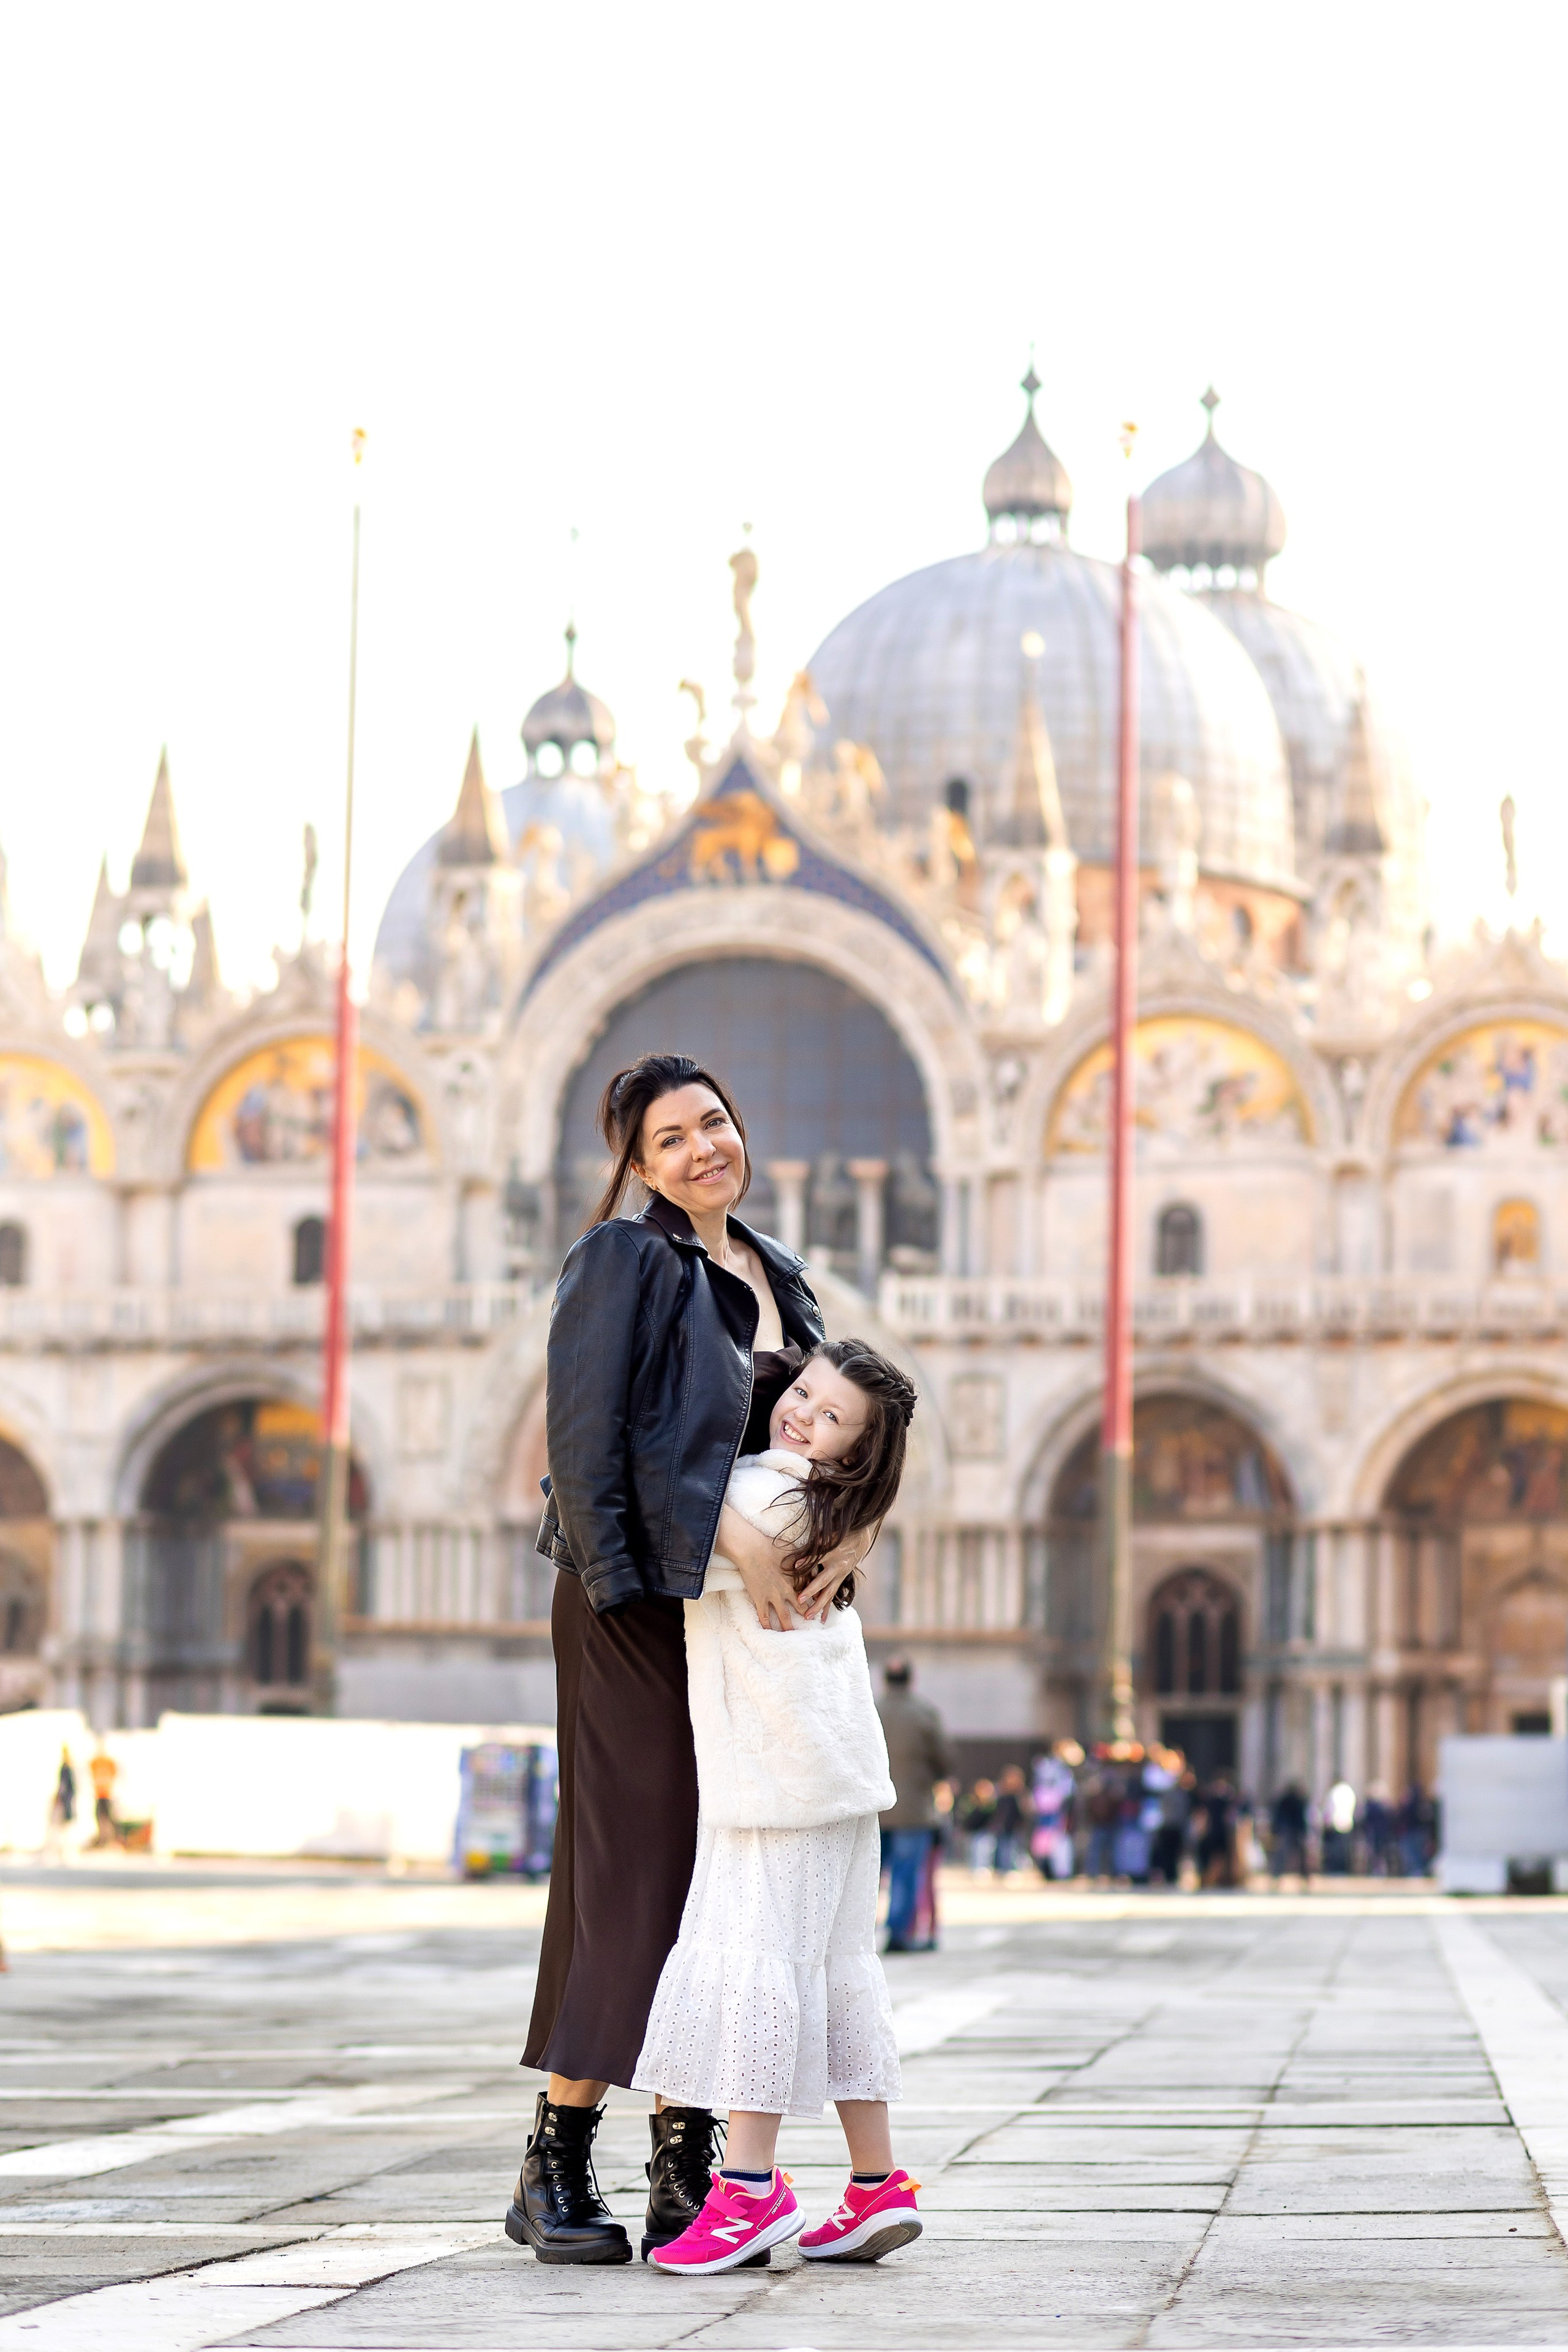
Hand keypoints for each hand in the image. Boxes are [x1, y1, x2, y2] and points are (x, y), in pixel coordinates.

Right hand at [716, 1502, 802, 1632]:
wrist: (752, 1550)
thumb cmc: (771, 1546)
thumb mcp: (792, 1550)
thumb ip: (802, 1555)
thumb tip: (812, 1551)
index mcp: (796, 1579)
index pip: (810, 1592)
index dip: (815, 1599)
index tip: (820, 1604)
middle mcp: (787, 1591)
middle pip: (800, 1607)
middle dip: (806, 1616)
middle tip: (812, 1624)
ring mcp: (773, 1597)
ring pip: (784, 1616)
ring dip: (788, 1626)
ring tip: (792, 1635)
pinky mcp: (760, 1599)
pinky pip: (764, 1617)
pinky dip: (766, 1626)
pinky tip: (769, 1633)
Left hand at [793, 1526, 872, 1621]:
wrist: (860, 1540)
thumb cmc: (840, 1536)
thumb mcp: (829, 1537)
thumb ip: (815, 1547)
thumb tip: (798, 1560)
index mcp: (833, 1553)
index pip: (818, 1558)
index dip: (807, 1561)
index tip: (795, 1566)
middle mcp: (837, 1567)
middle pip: (823, 1581)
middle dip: (811, 1591)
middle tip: (799, 1601)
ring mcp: (840, 1575)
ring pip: (829, 1593)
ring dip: (819, 1606)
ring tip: (809, 1617)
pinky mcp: (840, 1580)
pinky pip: (833, 1596)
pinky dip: (828, 1608)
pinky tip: (822, 1619)